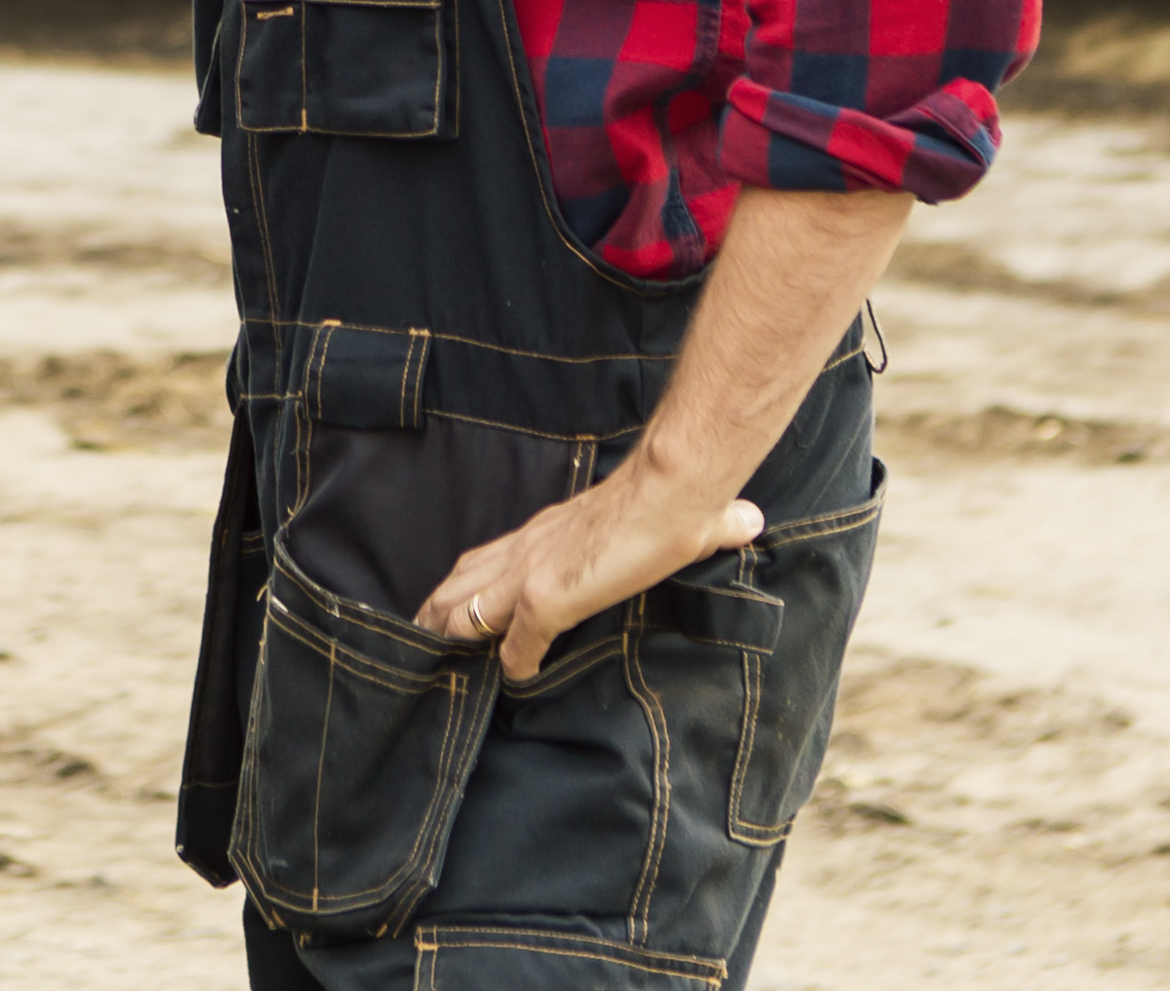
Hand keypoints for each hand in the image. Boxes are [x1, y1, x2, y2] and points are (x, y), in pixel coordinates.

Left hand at [413, 457, 760, 681]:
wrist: (673, 491)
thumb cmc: (674, 497)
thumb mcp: (670, 512)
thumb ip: (704, 523)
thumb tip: (751, 520)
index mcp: (548, 529)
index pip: (491, 555)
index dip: (469, 582)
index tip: (455, 601)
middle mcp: (529, 548)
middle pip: (462, 580)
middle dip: (437, 610)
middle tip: (418, 636)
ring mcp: (533, 574)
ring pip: (469, 609)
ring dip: (451, 634)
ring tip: (433, 659)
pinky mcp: (548, 600)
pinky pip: (518, 644)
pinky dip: (513, 663)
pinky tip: (514, 680)